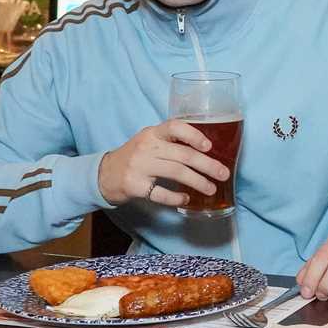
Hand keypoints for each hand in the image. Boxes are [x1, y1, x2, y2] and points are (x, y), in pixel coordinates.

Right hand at [97, 120, 230, 207]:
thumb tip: (209, 151)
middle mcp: (147, 147)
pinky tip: (186, 200)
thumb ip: (172, 142)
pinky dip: (176, 198)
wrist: (104, 174)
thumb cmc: (136, 157)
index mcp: (153, 133)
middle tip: (223, 174)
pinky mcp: (135, 186)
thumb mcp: (150, 142)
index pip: (175, 127)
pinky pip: (161, 193)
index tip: (209, 146)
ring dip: (198, 182)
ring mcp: (139, 166)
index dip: (194, 135)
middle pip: (183, 155)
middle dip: (207, 165)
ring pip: (176, 173)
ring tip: (211, 188)